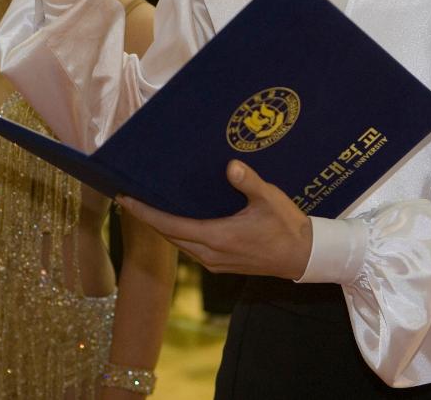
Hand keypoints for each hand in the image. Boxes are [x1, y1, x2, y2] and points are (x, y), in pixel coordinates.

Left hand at [118, 160, 312, 278]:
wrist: (304, 256)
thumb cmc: (286, 226)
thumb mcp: (269, 199)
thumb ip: (248, 182)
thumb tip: (231, 166)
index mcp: (217, 238)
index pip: (171, 226)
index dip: (146, 213)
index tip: (126, 200)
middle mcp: (211, 254)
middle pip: (169, 236)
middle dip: (147, 218)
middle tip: (129, 198)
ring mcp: (215, 263)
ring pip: (178, 244)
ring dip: (161, 227)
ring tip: (146, 207)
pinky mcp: (221, 265)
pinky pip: (190, 249)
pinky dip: (177, 234)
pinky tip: (175, 220)